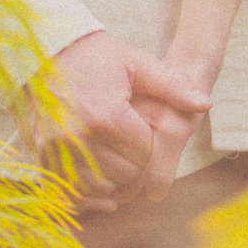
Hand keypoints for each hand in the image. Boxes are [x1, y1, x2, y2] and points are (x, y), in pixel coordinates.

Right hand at [28, 31, 209, 213]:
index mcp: (107, 116)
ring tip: (120, 163)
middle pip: (124, 175)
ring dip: (114, 182)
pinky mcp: (42, 156)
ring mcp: (57, 150)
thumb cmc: (97, 56)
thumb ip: (172, 86)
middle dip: (137, 164)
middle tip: (136, 146)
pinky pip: (68, 192)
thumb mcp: (137, 64)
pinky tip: (103, 193)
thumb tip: (205, 104)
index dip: (153, 144)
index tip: (149, 130)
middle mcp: (79, 138)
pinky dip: (87, 196)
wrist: (46, 51)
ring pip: (99, 189)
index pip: (146, 152)